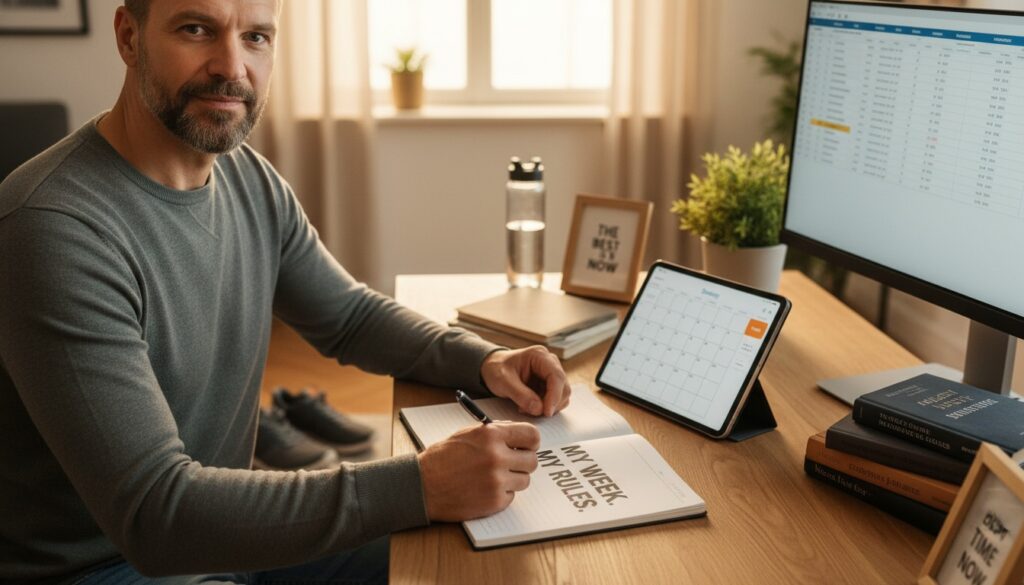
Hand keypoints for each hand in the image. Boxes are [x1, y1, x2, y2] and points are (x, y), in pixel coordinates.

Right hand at [417, 422, 540, 520]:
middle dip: (523, 462)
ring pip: (524, 480)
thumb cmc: (442, 458)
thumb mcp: (467, 434)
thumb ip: (495, 432)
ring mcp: (497, 481)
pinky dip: (502, 494)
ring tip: (492, 477)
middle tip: (511, 464)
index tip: (527, 447)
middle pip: (532, 461)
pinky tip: (484, 489)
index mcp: (491, 435)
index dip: (531, 442)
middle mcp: (497, 456)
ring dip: (513, 479)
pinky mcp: (494, 501)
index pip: (532, 435)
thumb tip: (518, 434)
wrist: (422, 485)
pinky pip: (512, 496)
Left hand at [480, 346, 570, 416]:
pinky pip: (555, 401)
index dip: (555, 396)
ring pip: (561, 396)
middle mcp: (550, 363)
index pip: (556, 376)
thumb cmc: (496, 369)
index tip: (547, 412)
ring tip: (525, 408)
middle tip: (532, 412)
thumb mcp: (503, 381)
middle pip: (563, 387)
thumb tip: (539, 409)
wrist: (493, 368)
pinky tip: (529, 407)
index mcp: (540, 356)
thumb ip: (520, 394)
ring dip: (547, 407)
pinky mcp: (549, 385)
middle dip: (551, 404)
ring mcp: (551, 375)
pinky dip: (545, 408)